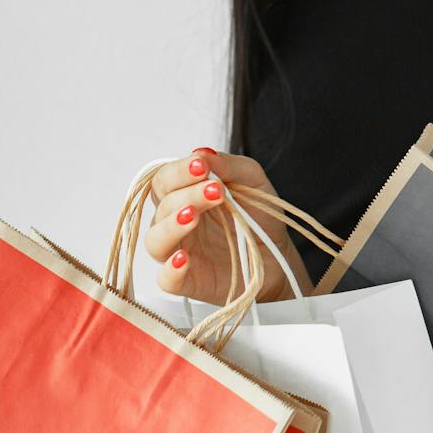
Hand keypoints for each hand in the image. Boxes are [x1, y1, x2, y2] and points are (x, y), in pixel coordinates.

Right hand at [143, 147, 309, 304]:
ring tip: (194, 216)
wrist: (277, 255)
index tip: (201, 166)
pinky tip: (183, 259)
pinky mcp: (186, 281)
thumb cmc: (258, 215)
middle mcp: (173, 222)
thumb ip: (230, 165)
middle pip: (162, 205)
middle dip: (187, 194)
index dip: (179, 171)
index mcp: (184, 194)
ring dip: (172, 226)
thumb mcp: (253, 182)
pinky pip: (166, 279)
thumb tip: (202, 152)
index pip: (165, 179)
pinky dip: (170, 269)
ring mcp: (177, 252)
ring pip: (155, 239)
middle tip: (216, 191)